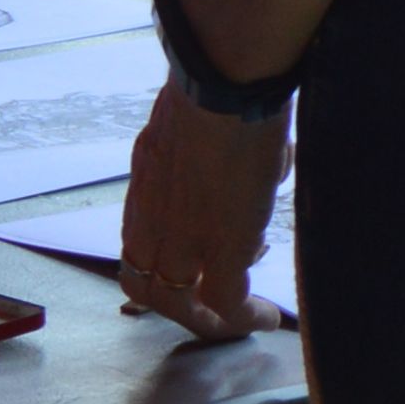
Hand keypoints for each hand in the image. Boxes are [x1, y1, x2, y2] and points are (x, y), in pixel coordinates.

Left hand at [115, 89, 290, 345]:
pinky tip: (267, 318)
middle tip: (210, 308)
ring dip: (207, 315)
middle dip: (177, 304)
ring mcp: (181, 239)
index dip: (159, 264)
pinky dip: (243, 319)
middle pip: (143, 286)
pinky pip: (227, 304)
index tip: (193, 265)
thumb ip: (200, 143)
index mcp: (145, 186)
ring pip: (177, 304)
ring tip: (243, 312)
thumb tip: (237, 143)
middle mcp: (151, 219)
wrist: (222, 88)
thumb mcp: (190, 120)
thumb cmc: (213, 84)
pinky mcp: (222, 250)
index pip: (137, 243)